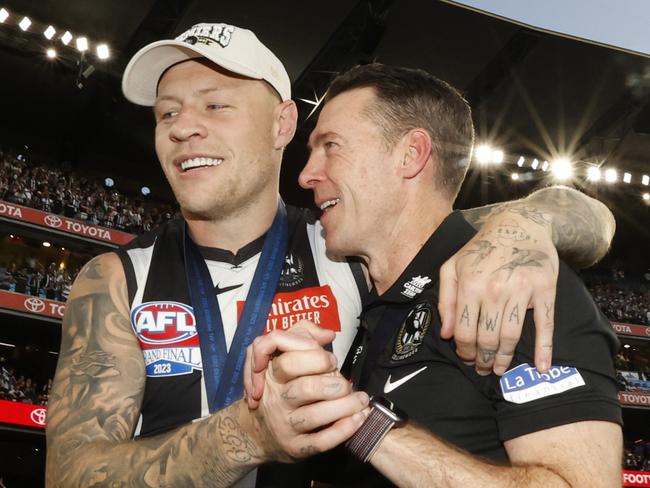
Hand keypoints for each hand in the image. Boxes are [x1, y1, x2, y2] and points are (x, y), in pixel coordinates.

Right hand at [250, 333, 368, 461]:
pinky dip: (344, 430)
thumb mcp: (281, 358)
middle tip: (344, 382)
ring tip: (360, 400)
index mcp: (272, 374)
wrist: (255, 435)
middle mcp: (275, 398)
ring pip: (314, 415)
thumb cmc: (278, 389)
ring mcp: (284, 424)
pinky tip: (357, 419)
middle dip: (333, 382)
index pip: (287, 360)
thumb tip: (328, 334)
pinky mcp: (295, 447)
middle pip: (305, 387)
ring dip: (344, 406)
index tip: (330, 359)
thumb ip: (302, 337)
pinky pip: (321, 441)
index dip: (313, 354)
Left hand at [439, 211, 558, 374]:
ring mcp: (522, 290)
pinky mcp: (545, 290)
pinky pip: (545, 325)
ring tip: (499, 369)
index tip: (466, 358)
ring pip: (511, 336)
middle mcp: (495, 289)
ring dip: (504, 358)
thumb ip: (445, 300)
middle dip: (483, 359)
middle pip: (487, 338)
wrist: (519, 224)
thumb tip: (446, 334)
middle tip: (482, 369)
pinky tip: (542, 367)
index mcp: (470, 284)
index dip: (464, 350)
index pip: (464, 330)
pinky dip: (545, 350)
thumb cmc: (481, 248)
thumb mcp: (452, 267)